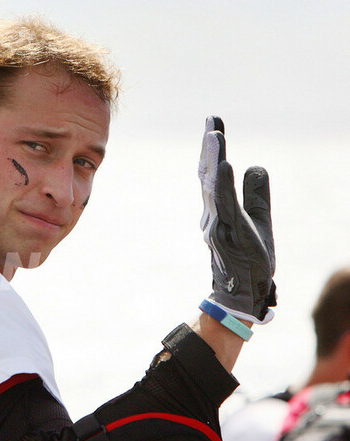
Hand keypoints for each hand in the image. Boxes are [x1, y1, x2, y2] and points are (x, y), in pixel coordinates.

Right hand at [199, 116, 275, 323]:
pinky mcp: (228, 234)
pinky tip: (224, 165)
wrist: (244, 293)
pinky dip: (222, 185)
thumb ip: (255, 194)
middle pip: (208, 175)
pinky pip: (224, 205)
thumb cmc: (248, 260)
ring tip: (215, 135)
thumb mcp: (258, 220)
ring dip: (214, 159)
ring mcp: (218, 224)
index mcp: (218, 210)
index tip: (213, 123)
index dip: (212, 149)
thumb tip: (255, 166)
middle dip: (210, 148)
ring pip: (213, 186)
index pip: (212, 173)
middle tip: (212, 121)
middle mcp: (212, 215)